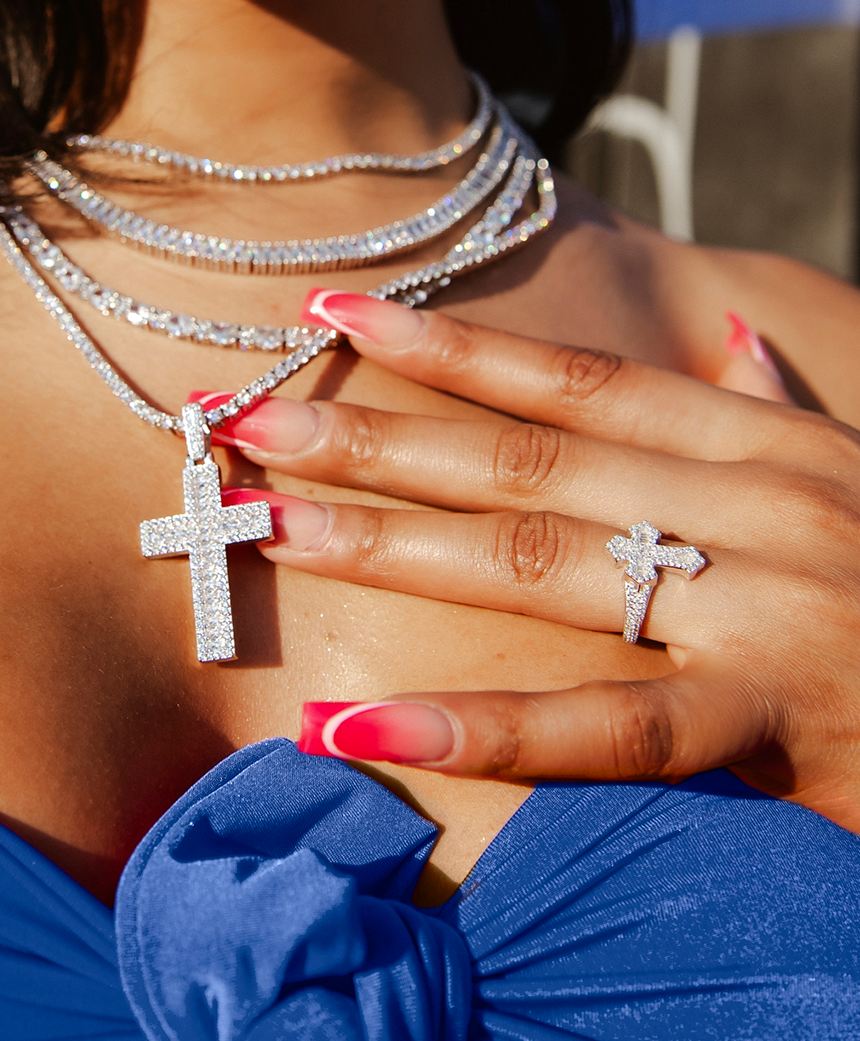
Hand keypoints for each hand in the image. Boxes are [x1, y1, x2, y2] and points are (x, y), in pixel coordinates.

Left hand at [213, 290, 859, 830]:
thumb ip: (796, 409)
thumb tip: (736, 350)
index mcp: (756, 449)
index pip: (570, 381)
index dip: (447, 344)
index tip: (331, 314)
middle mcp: (747, 506)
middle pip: (521, 461)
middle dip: (374, 439)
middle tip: (244, 424)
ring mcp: (761, 608)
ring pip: (540, 563)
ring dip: (390, 541)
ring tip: (270, 527)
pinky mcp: (783, 726)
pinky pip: (608, 726)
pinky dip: (478, 726)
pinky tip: (359, 721)